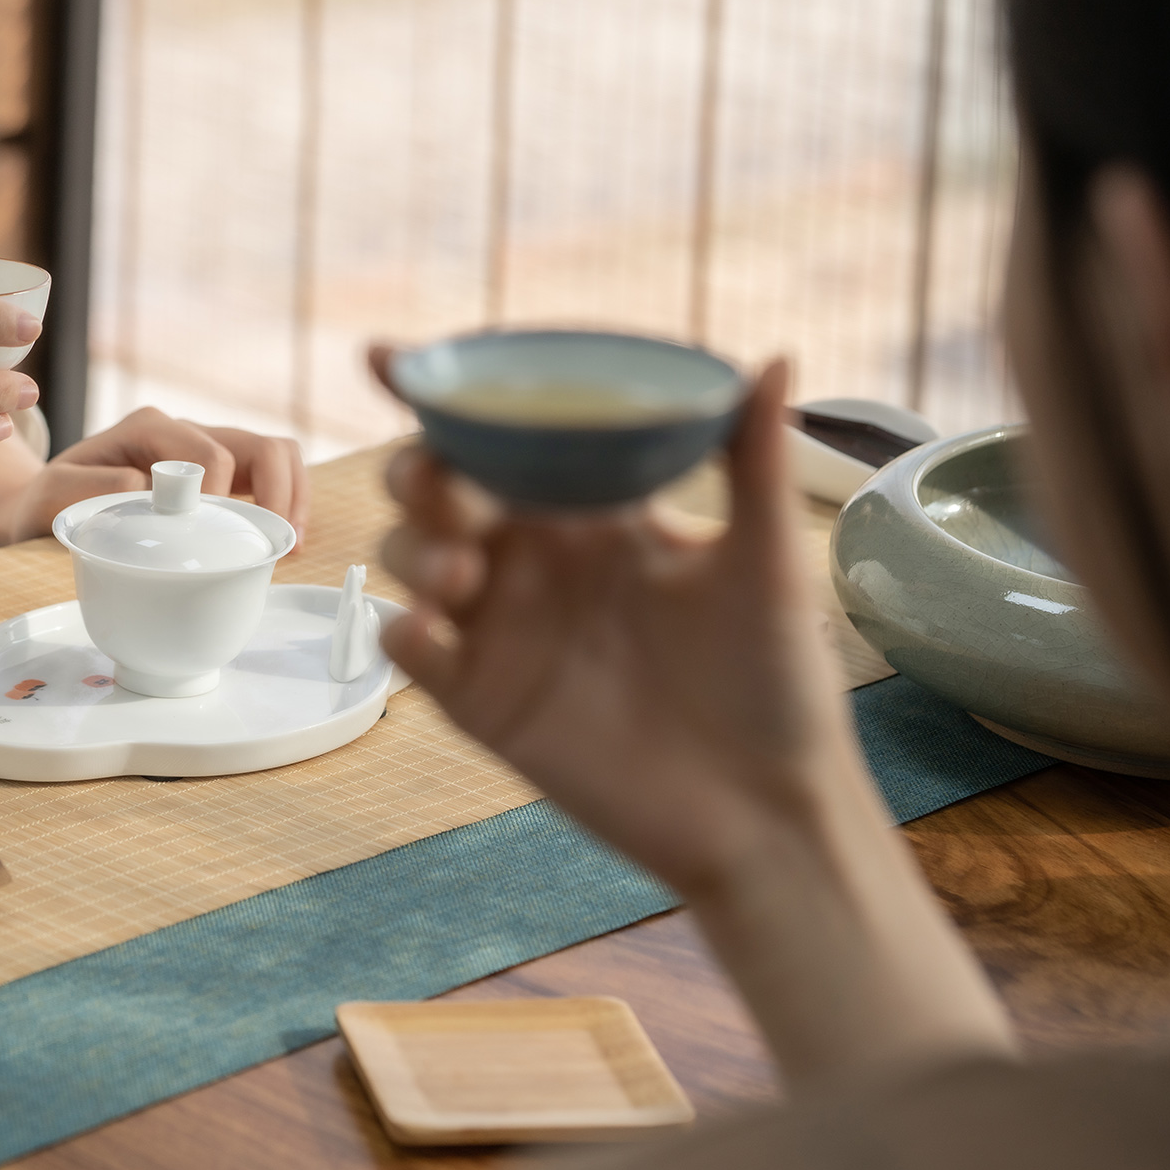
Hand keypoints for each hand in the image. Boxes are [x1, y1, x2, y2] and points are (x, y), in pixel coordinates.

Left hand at [0, 406, 308, 546]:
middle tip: (276, 543)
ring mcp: (206, 450)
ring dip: (291, 497)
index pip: (209, 452)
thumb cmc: (49, 501)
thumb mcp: (51, 494)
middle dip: (277, 494)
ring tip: (289, 545)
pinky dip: (285, 504)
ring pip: (275, 454)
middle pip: (259, 445)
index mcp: (148, 428)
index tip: (211, 533)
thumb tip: (146, 486)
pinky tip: (282, 544)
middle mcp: (184, 432)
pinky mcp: (220, 475)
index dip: (222, 493)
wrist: (45, 504)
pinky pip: (269, 476)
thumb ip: (90, 486)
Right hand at [376, 360, 858, 898]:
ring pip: (409, 558)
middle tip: (444, 485)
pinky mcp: (482, 700)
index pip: (503, 436)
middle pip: (437, 488)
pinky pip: (412, 651)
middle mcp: (536, 558)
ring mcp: (502, 628)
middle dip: (417, 470)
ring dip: (411, 547)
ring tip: (460, 571)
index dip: (440, 394)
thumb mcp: (767, 564)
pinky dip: (404, 631)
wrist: (768, 810)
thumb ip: (753, 462)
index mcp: (592, 511)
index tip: (391, 359)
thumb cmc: (779, 683)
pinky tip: (432, 631)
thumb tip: (775, 359)